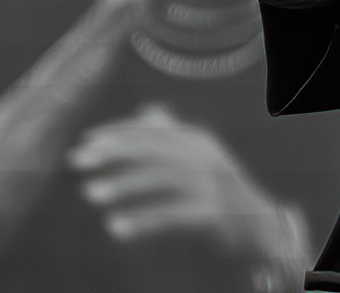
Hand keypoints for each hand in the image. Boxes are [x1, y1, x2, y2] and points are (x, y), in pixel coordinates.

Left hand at [67, 103, 305, 258]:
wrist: (263, 226)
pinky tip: (116, 228)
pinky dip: (142, 221)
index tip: (83, 142)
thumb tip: (146, 110)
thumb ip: (174, 135)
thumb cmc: (222, 192)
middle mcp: (203, 155)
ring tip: (89, 193)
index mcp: (196, 139)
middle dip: (112, 152)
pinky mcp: (213, 213)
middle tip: (76, 161)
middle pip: (152, 147)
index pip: (151, 128)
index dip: (116, 132)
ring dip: (122, 185)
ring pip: (159, 179)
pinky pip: (171, 216)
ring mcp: (210, 183)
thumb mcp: (201, 157)